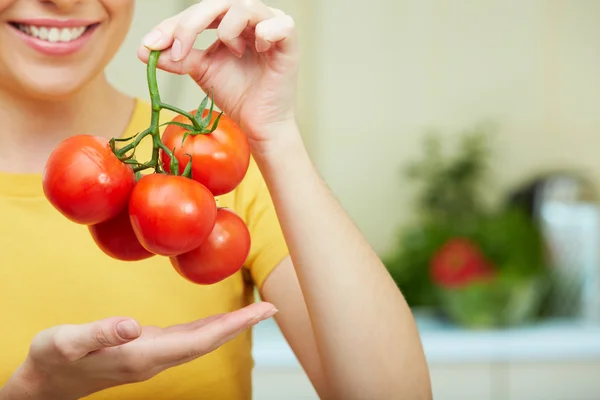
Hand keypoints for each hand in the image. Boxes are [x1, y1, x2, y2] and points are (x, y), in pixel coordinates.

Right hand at [1, 302, 275, 399]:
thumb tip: (132, 325)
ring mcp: (153, 356)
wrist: (47, 383)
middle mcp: (155, 358)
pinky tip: (220, 320)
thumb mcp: (65, 343)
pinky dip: (210, 327)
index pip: (198, 341)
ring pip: (201, 341)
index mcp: (141, 355)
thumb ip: (99, 334)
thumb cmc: (54, 360)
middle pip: (207, 342)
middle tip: (271, 307)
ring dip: (229, 326)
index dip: (231, 326)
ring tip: (255, 311)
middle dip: (240, 325)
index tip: (260, 313)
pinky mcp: (148, 349)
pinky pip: (189, 338)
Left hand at [137, 0, 299, 148]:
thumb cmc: (237, 95)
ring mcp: (272, 27)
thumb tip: (145, 50)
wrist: (258, 124)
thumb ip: (178, 57)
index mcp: (231, 21)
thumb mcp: (201, 71)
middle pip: (219, 2)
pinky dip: (265, 32)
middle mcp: (251, 19)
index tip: (150, 45)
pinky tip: (257, 48)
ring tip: (232, 52)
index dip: (174, 25)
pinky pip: (281, 24)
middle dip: (192, 24)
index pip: (199, 11)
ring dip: (228, 29)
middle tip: (177, 50)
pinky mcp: (290, 43)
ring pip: (246, 6)